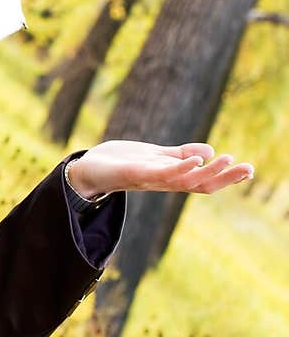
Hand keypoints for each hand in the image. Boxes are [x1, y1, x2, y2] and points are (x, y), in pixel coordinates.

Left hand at [68, 140, 253, 199]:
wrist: (87, 170)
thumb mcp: (156, 155)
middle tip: (249, 168)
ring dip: (209, 171)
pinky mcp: (137, 174)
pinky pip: (163, 174)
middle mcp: (164, 183)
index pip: (204, 181)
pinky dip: (181, 168)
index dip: (226, 177)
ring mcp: (151, 180)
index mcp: (171, 178)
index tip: (249, 170)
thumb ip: (180, 154)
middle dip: (226, 178)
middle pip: (201, 184)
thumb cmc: (121, 163)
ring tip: (228, 158)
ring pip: (186, 180)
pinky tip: (197, 159)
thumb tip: (209, 152)